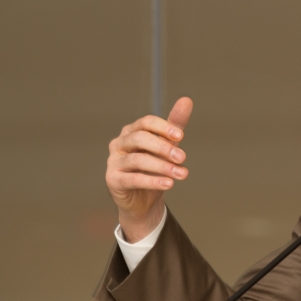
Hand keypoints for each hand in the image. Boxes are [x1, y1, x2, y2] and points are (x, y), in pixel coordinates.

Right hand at [106, 97, 193, 242]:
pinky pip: (132, 179)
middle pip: (140, 138)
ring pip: (137, 160)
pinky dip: (152, 181)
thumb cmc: (155, 167)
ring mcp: (113, 162)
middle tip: (183, 157)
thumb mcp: (167, 145)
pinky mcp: (113, 180)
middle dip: (163, 147)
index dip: (163, 127)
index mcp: (132, 131)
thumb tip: (187, 99)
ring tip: (182, 174)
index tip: (181, 135)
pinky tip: (169, 184)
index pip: (145, 122)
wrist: (144, 200)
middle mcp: (119, 144)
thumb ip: (175, 125)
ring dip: (162, 166)